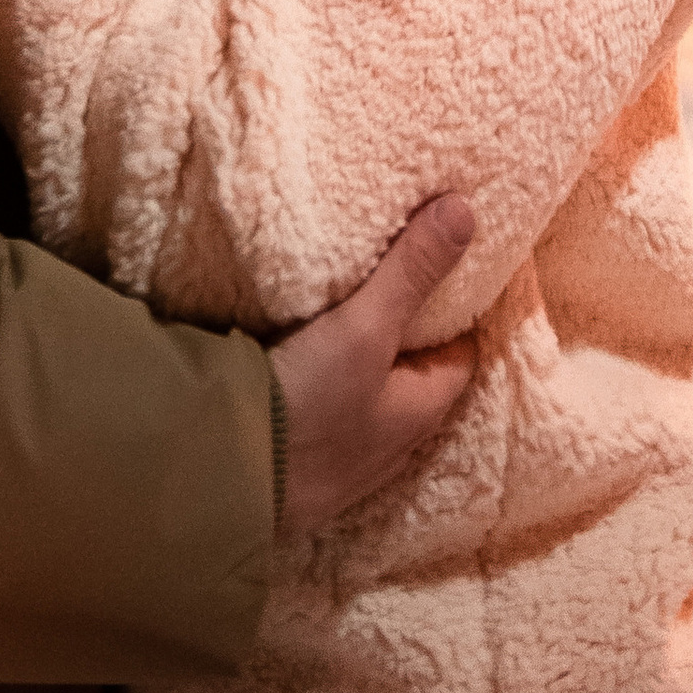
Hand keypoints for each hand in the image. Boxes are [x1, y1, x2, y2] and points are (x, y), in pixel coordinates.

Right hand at [269, 197, 477, 532]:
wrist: (226, 481)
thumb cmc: (308, 409)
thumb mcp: (362, 330)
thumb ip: (410, 273)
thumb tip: (466, 211)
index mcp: (420, 411)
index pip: (460, 353)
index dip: (459, 311)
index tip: (448, 269)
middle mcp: (393, 443)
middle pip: (415, 375)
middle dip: (409, 333)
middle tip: (394, 277)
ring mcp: (347, 461)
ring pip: (372, 398)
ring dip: (366, 362)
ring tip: (348, 310)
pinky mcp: (305, 466)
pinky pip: (331, 414)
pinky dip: (328, 384)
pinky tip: (302, 360)